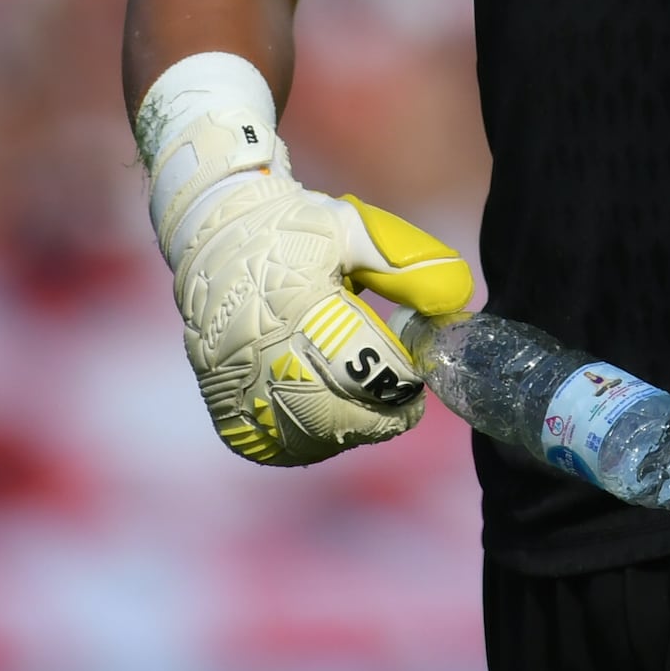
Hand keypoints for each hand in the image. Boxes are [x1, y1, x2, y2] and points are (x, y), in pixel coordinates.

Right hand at [139, 59, 480, 465]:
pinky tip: (322, 423)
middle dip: (377, 419)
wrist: (214, 229)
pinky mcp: (218, 392)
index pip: (360, 367)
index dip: (398, 383)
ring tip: (364, 413)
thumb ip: (406, 265)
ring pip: (298, 438)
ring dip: (342, 434)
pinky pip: (263, 442)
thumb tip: (455, 297)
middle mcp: (258, 345)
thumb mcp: (355, 230)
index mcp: (296, 301)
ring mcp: (231, 375)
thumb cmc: (294, 227)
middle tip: (401, 408)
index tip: (417, 378)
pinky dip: (300, 442)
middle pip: (330, 416)